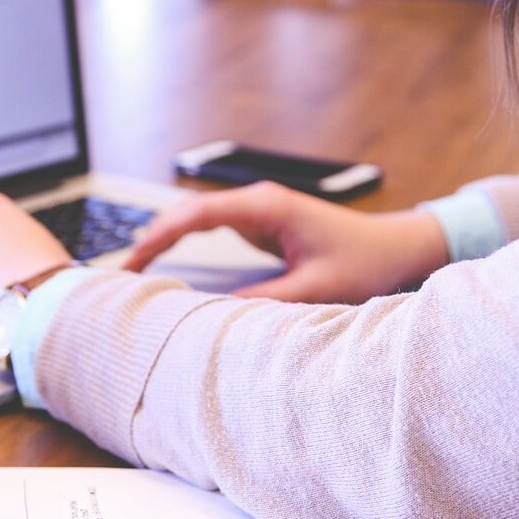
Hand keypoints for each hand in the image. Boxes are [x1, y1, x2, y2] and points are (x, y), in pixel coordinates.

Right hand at [123, 181, 448, 303]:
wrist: (397, 247)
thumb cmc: (365, 262)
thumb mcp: (316, 288)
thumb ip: (265, 301)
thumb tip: (213, 315)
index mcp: (266, 207)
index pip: (197, 214)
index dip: (159, 236)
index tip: (132, 262)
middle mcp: (257, 202)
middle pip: (187, 213)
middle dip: (152, 239)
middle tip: (121, 274)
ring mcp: (258, 211)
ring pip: (196, 220)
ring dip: (165, 240)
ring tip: (134, 272)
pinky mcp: (262, 224)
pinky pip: (212, 230)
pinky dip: (185, 244)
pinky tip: (166, 264)